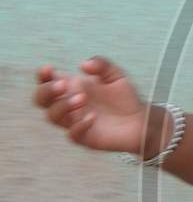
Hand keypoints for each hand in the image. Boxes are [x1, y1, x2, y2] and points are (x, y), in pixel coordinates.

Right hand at [33, 58, 149, 155]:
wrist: (141, 120)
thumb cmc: (124, 97)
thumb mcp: (115, 74)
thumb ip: (101, 65)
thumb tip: (83, 65)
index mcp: (71, 88)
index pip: (46, 81)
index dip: (42, 75)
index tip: (49, 68)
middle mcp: (68, 105)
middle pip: (41, 100)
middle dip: (46, 91)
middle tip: (63, 85)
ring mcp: (73, 121)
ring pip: (52, 116)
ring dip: (63, 106)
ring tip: (83, 99)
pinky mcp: (84, 137)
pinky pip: (72, 134)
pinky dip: (78, 125)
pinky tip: (93, 117)